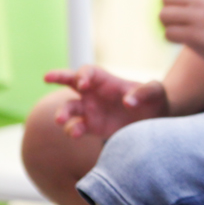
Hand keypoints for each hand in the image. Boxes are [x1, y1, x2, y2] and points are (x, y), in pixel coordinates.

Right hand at [44, 65, 168, 139]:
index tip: (83, 84)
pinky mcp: (91, 127)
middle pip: (70, 81)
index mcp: (107, 80)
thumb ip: (145, 92)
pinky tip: (75, 133)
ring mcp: (90, 110)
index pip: (88, 72)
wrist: (155, 121)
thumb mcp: (156, 92)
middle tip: (47, 77)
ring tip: (62, 120)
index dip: (82, 75)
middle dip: (58, 77)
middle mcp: (94, 93)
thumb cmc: (155, 100)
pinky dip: (72, 130)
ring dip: (62, 113)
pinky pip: (76, 128)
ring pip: (68, 108)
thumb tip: (128, 102)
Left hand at [159, 0, 203, 69]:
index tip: (180, 8)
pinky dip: (173, 39)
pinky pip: (168, 33)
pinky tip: (185, 41)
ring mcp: (199, 17)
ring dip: (168, 25)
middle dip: (168, 11)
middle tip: (179, 22)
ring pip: (163, 15)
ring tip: (181, 31)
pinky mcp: (195, 35)